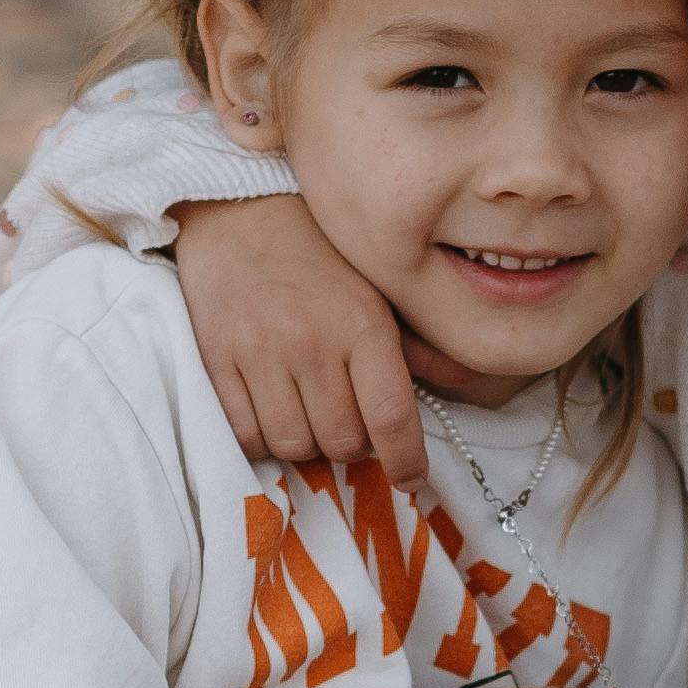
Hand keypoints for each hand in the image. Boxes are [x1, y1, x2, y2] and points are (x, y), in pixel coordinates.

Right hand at [174, 197, 424, 485]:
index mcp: (363, 325)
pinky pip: (244, 434)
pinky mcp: (216, 359)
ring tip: (310, 415)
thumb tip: (471, 380)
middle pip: (341, 442)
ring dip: (307, 444)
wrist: (238, 208)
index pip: (390, 417)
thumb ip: (420, 344)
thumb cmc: (319, 251)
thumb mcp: (379, 289)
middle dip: (352, 447)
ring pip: (292, 444)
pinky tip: (273, 413)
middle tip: (349, 424)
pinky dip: (262, 438)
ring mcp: (260, 353)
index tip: (410, 479)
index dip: (405, 461)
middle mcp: (312, 342)